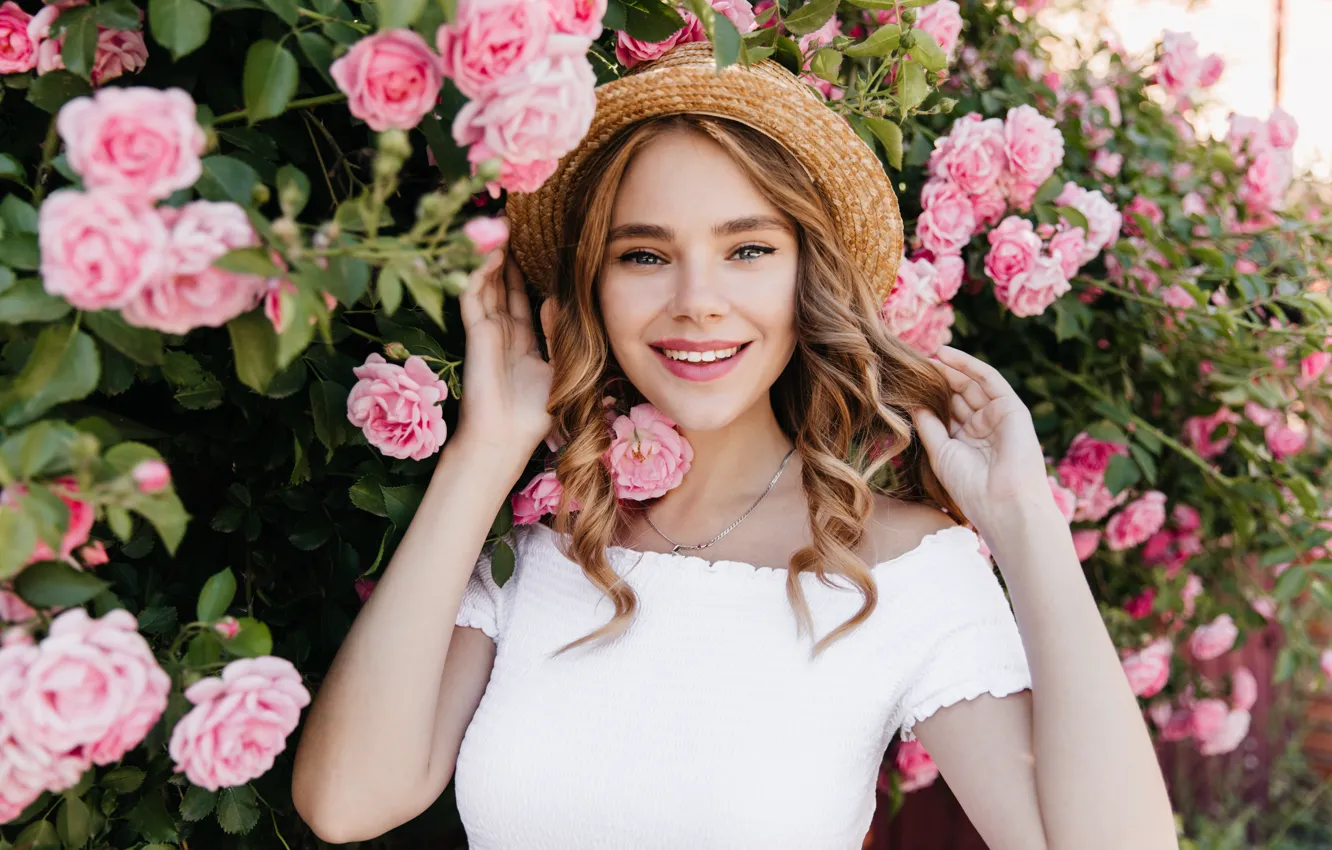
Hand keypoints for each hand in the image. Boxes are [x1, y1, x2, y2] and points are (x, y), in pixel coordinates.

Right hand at [454, 221, 554, 459]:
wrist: (507, 438)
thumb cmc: (535, 413)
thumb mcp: (559, 367)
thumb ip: (558, 333)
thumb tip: (554, 300)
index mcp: (521, 342)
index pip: (518, 298)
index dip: (520, 273)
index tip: (529, 245)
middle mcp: (501, 333)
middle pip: (498, 285)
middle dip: (503, 256)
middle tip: (508, 223)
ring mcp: (486, 332)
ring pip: (484, 285)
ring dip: (489, 257)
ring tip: (497, 227)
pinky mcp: (476, 334)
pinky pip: (474, 297)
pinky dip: (478, 274)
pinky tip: (489, 254)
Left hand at [910, 345, 1053, 531]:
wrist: (1003, 502)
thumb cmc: (970, 486)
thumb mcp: (940, 452)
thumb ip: (928, 425)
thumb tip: (912, 402)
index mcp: (967, 442)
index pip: (946, 411)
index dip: (928, 396)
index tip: (904, 383)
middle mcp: (984, 428)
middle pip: (958, 395)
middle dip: (937, 379)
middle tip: (912, 363)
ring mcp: (998, 416)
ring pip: (972, 384)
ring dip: (950, 368)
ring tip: (925, 355)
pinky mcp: (1012, 407)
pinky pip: (988, 379)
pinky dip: (968, 365)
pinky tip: (946, 355)